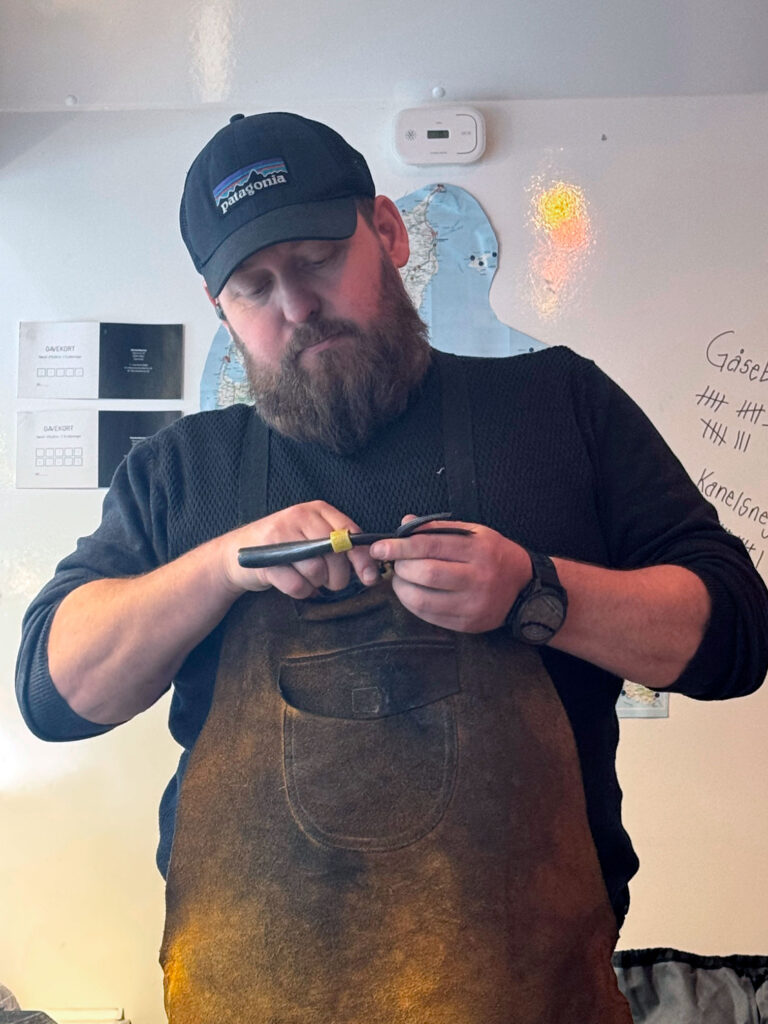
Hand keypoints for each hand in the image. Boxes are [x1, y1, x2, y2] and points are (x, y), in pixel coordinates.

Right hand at [220, 501, 380, 598]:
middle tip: (327, 581)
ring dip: (315, 584)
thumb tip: (370, 567)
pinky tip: (292, 583)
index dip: (362, 557)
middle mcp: (298, 517)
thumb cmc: (283, 547)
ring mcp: (279, 537)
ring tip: (306, 578)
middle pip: (335, 554)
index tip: (370, 576)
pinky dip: (299, 591)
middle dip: (337, 577)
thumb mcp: (312, 536)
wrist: (236, 554)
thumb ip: (340, 545)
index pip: (349, 532)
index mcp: (315, 509)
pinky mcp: (265, 559)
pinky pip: (297, 586)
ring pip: (317, 571)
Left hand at [369, 516, 530, 631]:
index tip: (380, 546)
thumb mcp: (474, 533)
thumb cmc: (495, 556)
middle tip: (394, 562)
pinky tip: (411, 593)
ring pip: (424, 599)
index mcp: (479, 549)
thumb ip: (438, 528)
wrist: (525, 589)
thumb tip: (404, 523)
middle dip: (401, 567)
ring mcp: (472, 604)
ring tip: (400, 578)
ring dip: (402, 588)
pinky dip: (412, 604)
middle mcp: (478, 577)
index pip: (430, 546)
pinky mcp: (467, 624)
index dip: (400, 546)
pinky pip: (429, 616)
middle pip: (426, 573)